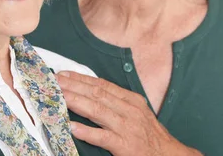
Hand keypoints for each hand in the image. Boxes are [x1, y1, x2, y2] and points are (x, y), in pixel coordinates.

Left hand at [57, 71, 201, 155]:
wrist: (168, 154)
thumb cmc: (149, 134)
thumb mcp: (136, 112)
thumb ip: (117, 102)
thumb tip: (91, 93)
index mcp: (131, 100)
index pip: (102, 85)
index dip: (81, 79)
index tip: (64, 74)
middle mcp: (129, 110)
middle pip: (97, 94)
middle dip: (74, 86)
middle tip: (54, 82)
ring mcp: (127, 127)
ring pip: (97, 111)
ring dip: (76, 103)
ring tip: (59, 97)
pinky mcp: (125, 145)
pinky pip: (102, 137)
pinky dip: (87, 132)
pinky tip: (72, 128)